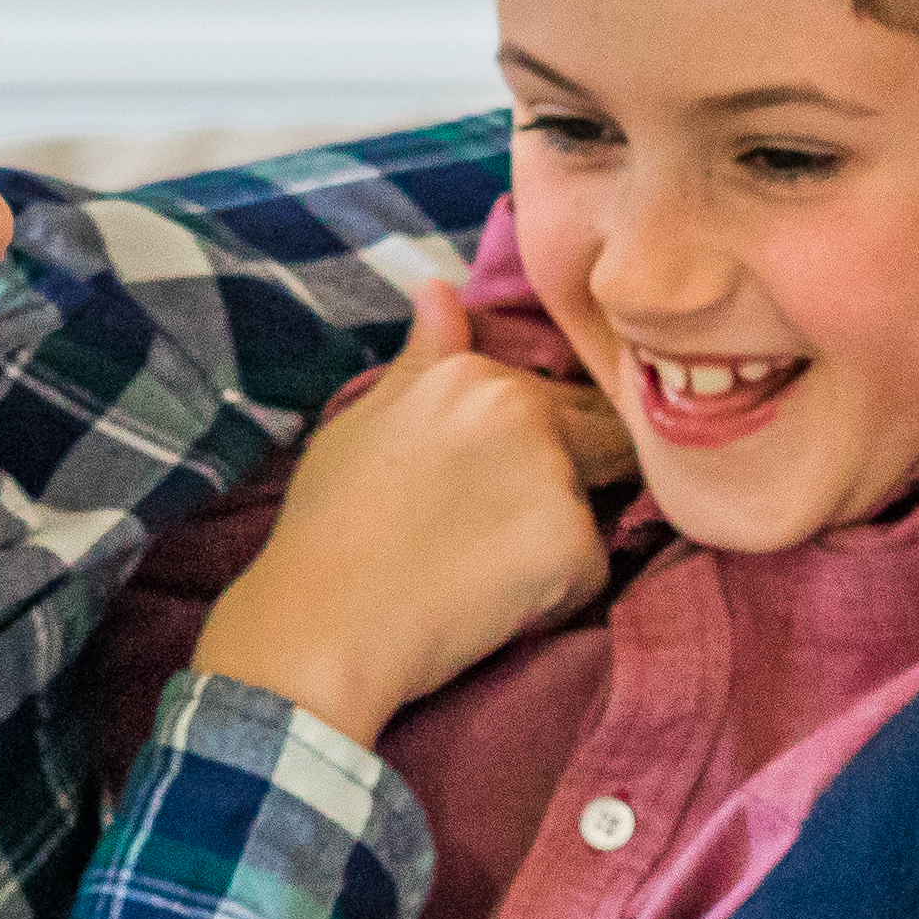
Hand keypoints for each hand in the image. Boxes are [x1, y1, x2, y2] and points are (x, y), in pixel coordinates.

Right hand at [189, 285, 612, 750]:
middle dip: (568, 478)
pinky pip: (591, 569)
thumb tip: (441, 290)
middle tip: (492, 533)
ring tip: (482, 567)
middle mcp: (523, 409)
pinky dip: (557, 593)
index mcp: (475, 373)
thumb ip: (422, 358)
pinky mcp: (573, 549)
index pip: (552, 393)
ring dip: (556, 536)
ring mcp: (553, 477)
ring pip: (592, 504)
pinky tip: (493, 604)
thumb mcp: (362, 422)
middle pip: (598, 437)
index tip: (487, 488)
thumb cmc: (328, 528)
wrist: (320, 627)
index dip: (531, 445)